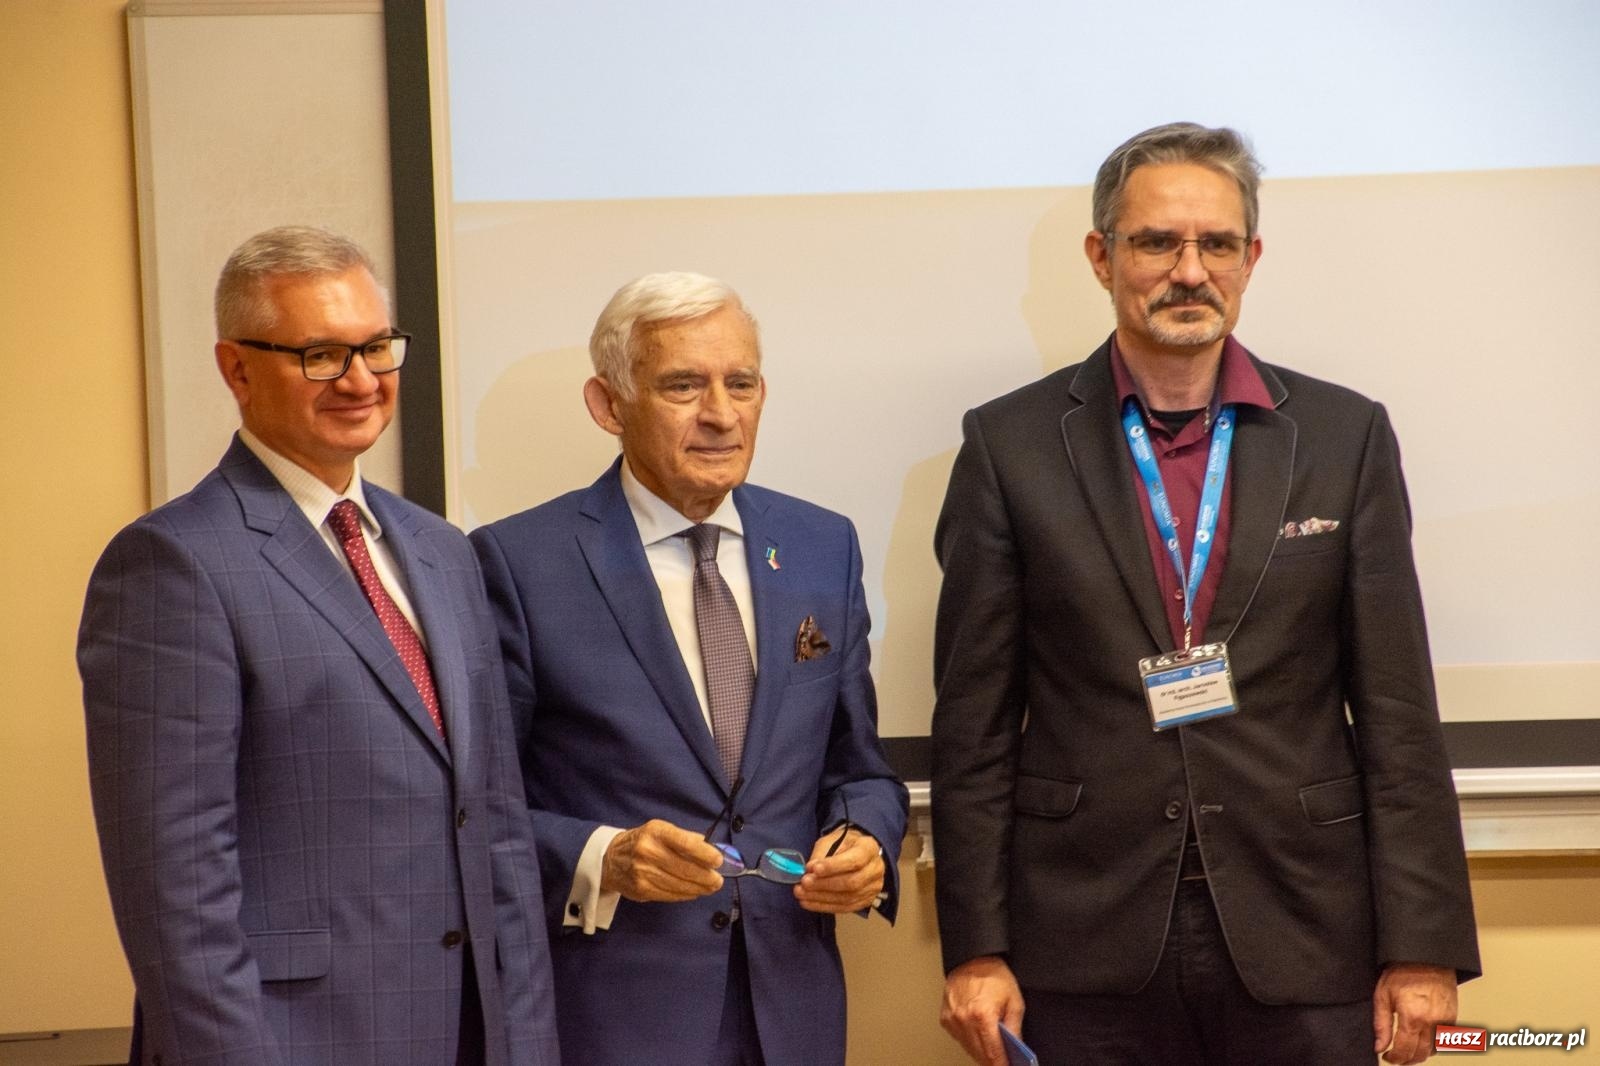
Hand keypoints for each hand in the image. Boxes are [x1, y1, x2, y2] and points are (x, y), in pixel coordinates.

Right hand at [600, 819, 724, 901]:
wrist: (610, 859)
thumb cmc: (643, 841)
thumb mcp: (660, 830)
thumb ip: (685, 838)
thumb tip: (711, 848)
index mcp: (656, 832)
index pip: (684, 843)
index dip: (704, 853)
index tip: (718, 860)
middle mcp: (648, 851)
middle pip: (684, 868)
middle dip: (706, 876)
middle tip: (718, 880)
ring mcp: (643, 873)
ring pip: (679, 885)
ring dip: (699, 888)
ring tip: (710, 887)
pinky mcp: (641, 890)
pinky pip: (670, 895)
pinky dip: (685, 894)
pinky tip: (694, 892)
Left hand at [793, 827, 884, 912]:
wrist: (858, 852)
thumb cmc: (844, 844)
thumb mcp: (832, 839)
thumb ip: (821, 853)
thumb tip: (810, 869)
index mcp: (869, 849)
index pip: (854, 861)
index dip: (834, 867)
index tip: (814, 869)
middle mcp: (875, 869)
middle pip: (852, 883)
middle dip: (824, 884)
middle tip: (804, 882)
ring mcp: (873, 888)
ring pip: (847, 898)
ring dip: (820, 897)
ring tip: (801, 893)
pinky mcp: (865, 901)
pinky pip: (844, 908)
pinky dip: (824, 906)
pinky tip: (809, 902)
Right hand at [940, 955, 1023, 1064]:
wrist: (972, 958)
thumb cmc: (994, 975)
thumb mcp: (1014, 1000)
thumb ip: (1015, 1028)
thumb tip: (1016, 1049)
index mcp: (983, 1015)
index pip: (993, 1053)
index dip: (1002, 1064)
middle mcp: (964, 1019)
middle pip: (980, 1055)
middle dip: (993, 1061)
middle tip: (1003, 1061)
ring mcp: (953, 1020)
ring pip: (968, 1049)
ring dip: (981, 1053)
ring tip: (993, 1051)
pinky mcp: (945, 1019)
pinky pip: (959, 1039)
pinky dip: (970, 1041)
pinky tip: (979, 1036)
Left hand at [1374, 962, 1456, 1063]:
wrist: (1426, 957)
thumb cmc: (1403, 972)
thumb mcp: (1383, 995)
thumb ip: (1381, 1024)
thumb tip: (1379, 1046)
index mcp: (1413, 1017)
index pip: (1405, 1050)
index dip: (1394, 1058)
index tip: (1387, 1057)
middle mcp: (1432, 1022)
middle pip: (1421, 1054)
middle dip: (1407, 1059)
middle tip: (1396, 1057)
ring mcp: (1445, 1020)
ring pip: (1434, 1050)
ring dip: (1420, 1054)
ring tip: (1407, 1050)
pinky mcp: (1453, 1017)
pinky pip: (1443, 1039)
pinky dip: (1433, 1044)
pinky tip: (1421, 1039)